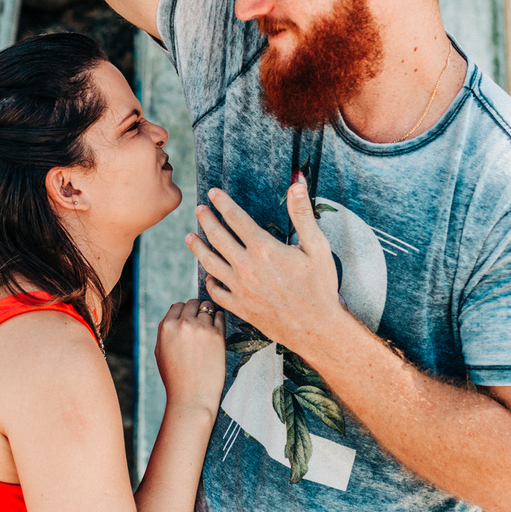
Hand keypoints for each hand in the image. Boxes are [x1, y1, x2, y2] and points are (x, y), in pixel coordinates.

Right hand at [154, 299, 226, 413]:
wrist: (192, 397)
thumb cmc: (175, 377)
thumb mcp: (160, 352)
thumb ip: (165, 331)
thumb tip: (175, 314)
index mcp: (166, 327)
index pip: (177, 306)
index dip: (184, 312)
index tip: (189, 320)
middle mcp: (183, 324)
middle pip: (193, 303)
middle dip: (197, 310)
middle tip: (201, 322)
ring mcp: (201, 328)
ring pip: (208, 307)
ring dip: (209, 313)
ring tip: (209, 326)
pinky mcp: (217, 335)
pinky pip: (220, 316)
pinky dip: (219, 319)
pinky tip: (217, 330)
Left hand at [184, 181, 339, 349]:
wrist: (317, 328)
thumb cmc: (320, 286)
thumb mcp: (317, 246)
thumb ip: (303, 213)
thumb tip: (297, 183)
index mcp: (264, 248)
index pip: (236, 218)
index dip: (222, 203)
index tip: (212, 193)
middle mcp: (246, 267)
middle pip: (218, 237)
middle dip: (206, 220)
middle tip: (199, 210)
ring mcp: (240, 288)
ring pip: (210, 263)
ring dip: (198, 248)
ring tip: (189, 237)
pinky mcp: (240, 307)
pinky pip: (216, 292)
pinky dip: (209, 282)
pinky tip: (207, 275)